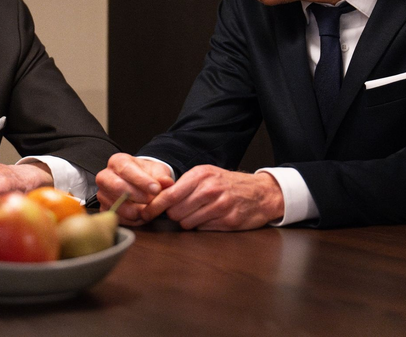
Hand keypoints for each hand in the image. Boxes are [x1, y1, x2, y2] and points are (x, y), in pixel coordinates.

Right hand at [95, 153, 174, 224]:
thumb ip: (162, 177)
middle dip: (138, 196)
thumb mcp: (157, 171)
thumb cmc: (147, 176)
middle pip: (117, 187)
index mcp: (117, 161)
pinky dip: (132, 220)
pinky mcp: (104, 209)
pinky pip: (117, 218)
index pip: (126, 169)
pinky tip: (142, 214)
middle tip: (153, 200)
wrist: (140, 185)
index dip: (142, 180)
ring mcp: (102, 194)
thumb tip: (167, 183)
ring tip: (149, 208)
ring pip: (118, 205)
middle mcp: (105, 176)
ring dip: (137, 210)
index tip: (156, 189)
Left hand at [143, 166, 283, 230]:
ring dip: (189, 221)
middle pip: (175, 212)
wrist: (260, 192)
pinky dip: (203, 226)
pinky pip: (203, 229)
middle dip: (174, 215)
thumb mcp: (206, 175)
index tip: (144, 214)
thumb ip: (184, 185)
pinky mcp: (228, 221)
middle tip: (183, 210)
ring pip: (187, 223)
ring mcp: (220, 205)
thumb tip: (157, 199)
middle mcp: (209, 189)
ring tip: (200, 213)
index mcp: (200, 175)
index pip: (169, 195)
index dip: (154, 207)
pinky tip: (212, 218)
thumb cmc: (228, 184)